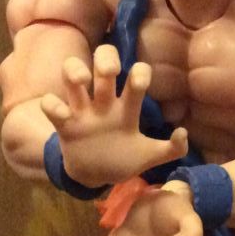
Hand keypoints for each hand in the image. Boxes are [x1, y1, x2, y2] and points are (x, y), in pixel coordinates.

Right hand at [40, 46, 187, 186]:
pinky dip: (52, 105)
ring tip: (82, 80)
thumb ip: (171, 149)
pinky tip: (62, 115)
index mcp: (127, 108)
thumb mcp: (150, 156)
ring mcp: (82, 112)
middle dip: (106, 59)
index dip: (140, 73)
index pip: (135, 76)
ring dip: (75, 71)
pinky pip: (51, 106)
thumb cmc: (124, 158)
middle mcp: (105, 103)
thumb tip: (183, 132)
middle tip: (111, 71)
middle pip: (102, 63)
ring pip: (72, 75)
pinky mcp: (64, 125)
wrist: (96, 176)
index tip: (140, 80)